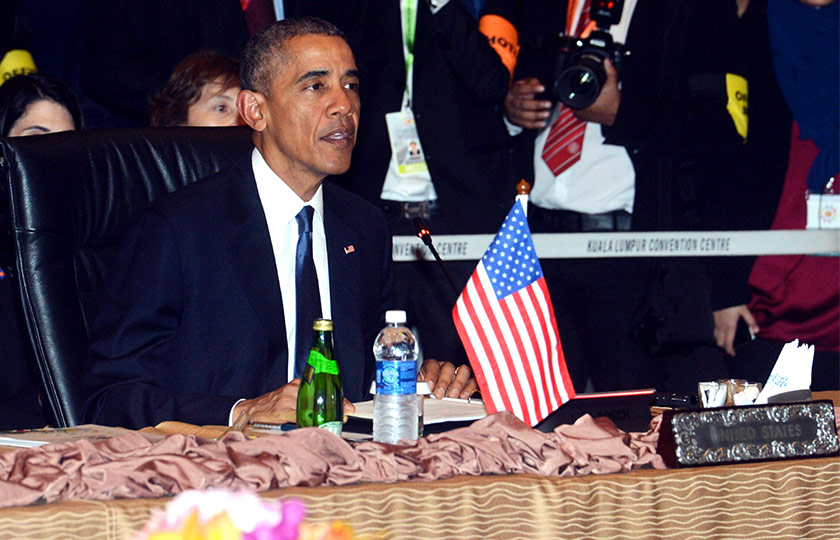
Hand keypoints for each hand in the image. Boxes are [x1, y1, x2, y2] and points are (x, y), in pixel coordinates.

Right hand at [232, 380, 356, 424]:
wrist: (251, 409)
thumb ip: (306, 402)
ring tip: (334, 423)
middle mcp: (294, 388)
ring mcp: (288, 398)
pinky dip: (308, 423)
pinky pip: (299, 417)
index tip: (349, 407)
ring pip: (311, 408)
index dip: (338, 399)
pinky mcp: (281, 410)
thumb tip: (327, 413)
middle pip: (320, 397)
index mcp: (298, 384)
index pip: (323, 390)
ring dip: (324, 417)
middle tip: (345, 416)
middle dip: (335, 408)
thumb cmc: (273, 405)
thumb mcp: (291, 397)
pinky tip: (316, 427)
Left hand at [419, 358, 478, 398]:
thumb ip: (420, 390)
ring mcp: (459, 374)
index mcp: (432, 367)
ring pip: (463, 370)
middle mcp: (446, 368)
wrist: (432, 401)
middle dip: (444, 381)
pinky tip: (464, 396)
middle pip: (448, 367)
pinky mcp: (470, 383)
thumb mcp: (420, 391)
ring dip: (458, 383)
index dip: (430, 375)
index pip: (432, 365)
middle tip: (439, 394)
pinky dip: (469, 388)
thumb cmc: (428, 394)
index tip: (429, 386)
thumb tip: (418, 392)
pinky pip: (473, 381)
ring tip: (453, 396)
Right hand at [504, 77, 552, 128]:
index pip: (520, 89)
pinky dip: (534, 124)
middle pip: (522, 104)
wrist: (509, 103)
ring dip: (536, 115)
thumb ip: (531, 82)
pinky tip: (542, 123)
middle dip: (537, 104)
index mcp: (512, 91)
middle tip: (549, 104)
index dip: (531, 88)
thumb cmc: (521, 92)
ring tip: (547, 114)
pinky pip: (524, 124)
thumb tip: (539, 84)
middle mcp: (510, 102)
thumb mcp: (524, 84)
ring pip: (523, 115)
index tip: (543, 88)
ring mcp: (511, 112)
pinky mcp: (514, 121)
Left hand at [573, 59, 619, 125]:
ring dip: (578, 101)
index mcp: (584, 105)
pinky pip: (580, 112)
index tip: (574, 86)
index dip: (571, 90)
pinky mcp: (588, 119)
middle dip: (575, 94)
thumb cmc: (615, 105)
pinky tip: (588, 102)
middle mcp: (582, 112)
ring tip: (584, 95)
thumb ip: (610, 71)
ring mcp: (584, 117)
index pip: (569, 97)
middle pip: (571, 101)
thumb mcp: (612, 85)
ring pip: (575, 107)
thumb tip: (607, 62)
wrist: (620, 115)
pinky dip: (583, 106)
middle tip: (581, 89)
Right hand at [713, 305, 758, 356]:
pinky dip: (716, 335)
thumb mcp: (745, 311)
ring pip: (715, 337)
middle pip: (719, 342)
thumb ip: (751, 321)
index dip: (730, 350)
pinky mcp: (713, 320)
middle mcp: (722, 327)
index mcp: (730, 327)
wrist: (723, 294)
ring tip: (724, 342)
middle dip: (724, 347)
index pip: (728, 342)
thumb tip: (757, 331)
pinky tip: (720, 333)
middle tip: (729, 348)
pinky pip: (713, 331)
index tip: (732, 354)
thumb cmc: (734, 303)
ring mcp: (716, 324)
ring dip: (719, 341)